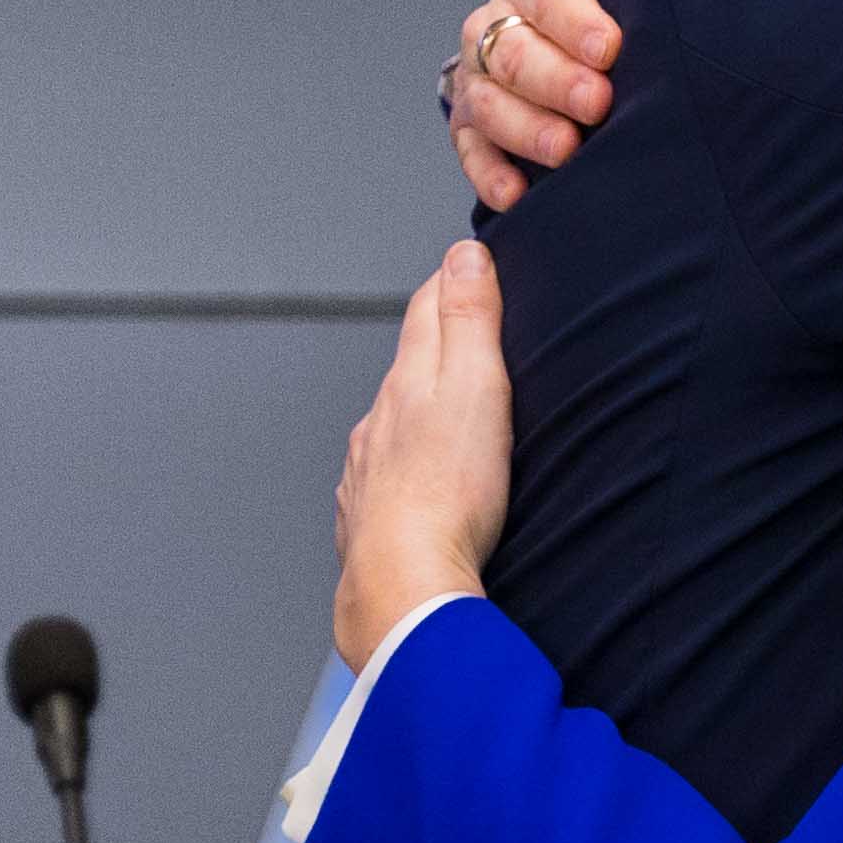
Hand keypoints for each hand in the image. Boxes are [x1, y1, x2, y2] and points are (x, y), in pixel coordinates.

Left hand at [334, 240, 515, 664]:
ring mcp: (367, 472)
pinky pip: (387, 480)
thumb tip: (463, 254)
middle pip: (408, 367)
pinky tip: (425, 485)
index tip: (473, 266)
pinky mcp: (369, 521)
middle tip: (472, 334)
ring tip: (454, 416)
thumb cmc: (449, 495)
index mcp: (408, 383)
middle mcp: (378, 422)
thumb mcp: (475, 389)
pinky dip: (407, 470)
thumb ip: (469, 320)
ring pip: (393, 426)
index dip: (452, 282)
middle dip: (436, 347)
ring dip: (420, 414)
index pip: (426, 309)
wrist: (404, 588)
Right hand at [444, 0, 671, 211]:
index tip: (611, 48)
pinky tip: (516, 194)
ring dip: (522, 127)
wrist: (610, 7)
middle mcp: (505, 14)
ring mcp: (486, 67)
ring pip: (485, 97)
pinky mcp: (481, 115)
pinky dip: (488, 170)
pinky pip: (470, 144)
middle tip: (597, 103)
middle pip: (511, 47)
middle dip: (553, 79)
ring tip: (565, 149)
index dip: (573, 17)